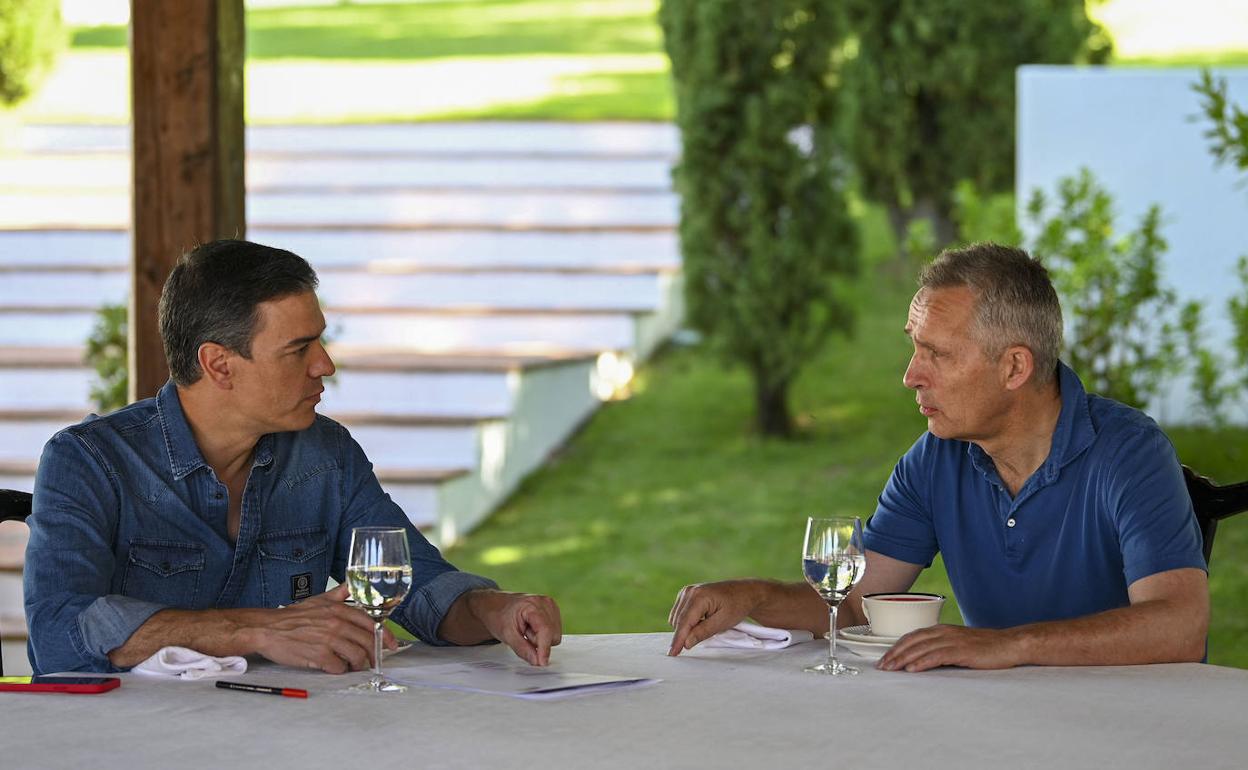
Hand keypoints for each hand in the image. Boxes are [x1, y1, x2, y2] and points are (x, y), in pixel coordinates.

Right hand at [249, 584, 396, 673]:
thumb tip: (353, 584)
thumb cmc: (293, 617)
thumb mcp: (319, 599)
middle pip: (367, 641)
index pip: (371, 623)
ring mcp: (328, 640)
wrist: (267, 628)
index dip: (385, 635)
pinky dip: (341, 671)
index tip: (391, 645)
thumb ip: (339, 593)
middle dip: (374, 654)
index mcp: (339, 609)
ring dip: (359, 665)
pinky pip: (339, 667)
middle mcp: (337, 623)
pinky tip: (337, 668)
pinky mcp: (319, 655)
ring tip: (354, 667)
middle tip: (373, 661)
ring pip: (357, 656)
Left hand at [469, 591, 562, 665]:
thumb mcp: (506, 635)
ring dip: (541, 639)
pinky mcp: (553, 611)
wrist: (497, 607)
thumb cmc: (500, 616)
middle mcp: (545, 603)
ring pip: (555, 636)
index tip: (542, 662)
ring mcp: (551, 606)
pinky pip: (555, 632)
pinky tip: (532, 629)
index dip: (544, 648)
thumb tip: (537, 661)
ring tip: (527, 631)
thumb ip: (522, 649)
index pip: (545, 630)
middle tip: (523, 635)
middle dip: (538, 642)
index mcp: (532, 604)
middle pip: (553, 635)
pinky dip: (544, 636)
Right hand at [667, 580, 761, 655]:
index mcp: (699, 596)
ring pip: (676, 618)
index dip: (678, 639)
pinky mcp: (687, 594)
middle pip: (678, 621)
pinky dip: (687, 621)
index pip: (684, 622)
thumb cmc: (737, 605)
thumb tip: (686, 642)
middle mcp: (690, 591)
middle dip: (686, 633)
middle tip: (708, 633)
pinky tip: (702, 620)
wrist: (744, 592)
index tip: (672, 653)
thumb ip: (703, 632)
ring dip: (687, 627)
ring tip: (707, 624)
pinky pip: (679, 613)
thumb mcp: (723, 622)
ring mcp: (687, 591)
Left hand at [876, 624, 1022, 671]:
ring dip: (904, 658)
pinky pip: (937, 656)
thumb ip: (941, 650)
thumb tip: (923, 661)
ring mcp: (953, 640)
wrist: (1009, 644)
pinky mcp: (962, 650)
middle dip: (895, 653)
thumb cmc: (986, 648)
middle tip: (882, 666)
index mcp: (942, 630)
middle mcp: (944, 632)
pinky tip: (912, 669)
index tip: (885, 658)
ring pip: (921, 648)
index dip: (897, 647)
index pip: (912, 636)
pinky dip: (922, 662)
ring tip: (891, 668)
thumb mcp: (959, 645)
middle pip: (912, 641)